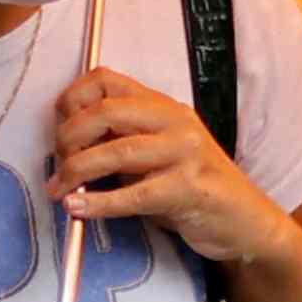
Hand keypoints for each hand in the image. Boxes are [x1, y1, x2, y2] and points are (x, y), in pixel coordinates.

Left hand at [44, 60, 280, 276]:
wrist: (245, 220)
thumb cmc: (193, 188)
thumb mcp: (156, 154)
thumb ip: (120, 142)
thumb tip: (67, 148)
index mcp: (162, 106)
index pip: (106, 80)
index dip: (72, 100)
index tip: (57, 129)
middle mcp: (174, 121)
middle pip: (105, 111)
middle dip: (69, 138)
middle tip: (57, 166)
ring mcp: (186, 152)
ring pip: (116, 152)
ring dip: (77, 172)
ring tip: (60, 190)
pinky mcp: (190, 187)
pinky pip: (134, 194)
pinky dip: (100, 203)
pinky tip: (79, 209)